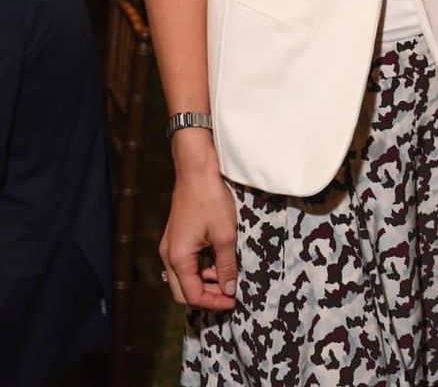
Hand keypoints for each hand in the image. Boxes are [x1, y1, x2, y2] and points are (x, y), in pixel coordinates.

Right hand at [160, 163, 237, 309]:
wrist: (196, 171)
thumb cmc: (211, 200)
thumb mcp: (225, 235)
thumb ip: (226, 265)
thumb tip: (229, 290)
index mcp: (179, 258)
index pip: (192, 295)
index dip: (214, 302)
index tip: (233, 301)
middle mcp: (168, 256)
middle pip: (183, 291)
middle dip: (206, 296)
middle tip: (228, 294)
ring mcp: (169, 246)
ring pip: (183, 277)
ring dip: (203, 281)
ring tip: (226, 275)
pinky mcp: (175, 237)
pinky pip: (184, 263)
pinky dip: (199, 268)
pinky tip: (216, 260)